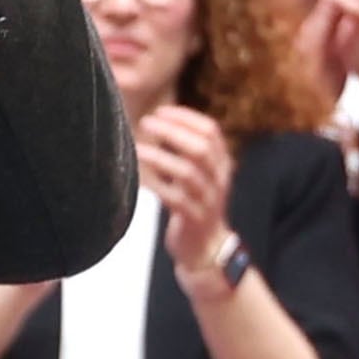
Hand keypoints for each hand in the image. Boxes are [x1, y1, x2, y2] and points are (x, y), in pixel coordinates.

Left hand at [135, 105, 239, 282]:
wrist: (205, 247)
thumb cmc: (193, 203)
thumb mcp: (197, 174)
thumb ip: (186, 150)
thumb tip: (158, 120)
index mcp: (221, 164)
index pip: (211, 131)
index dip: (186, 117)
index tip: (160, 111)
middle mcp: (219, 179)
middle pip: (201, 148)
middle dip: (172, 132)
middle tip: (146, 123)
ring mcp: (208, 200)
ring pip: (188, 173)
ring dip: (160, 158)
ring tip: (137, 149)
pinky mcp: (194, 219)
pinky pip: (175, 199)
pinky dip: (157, 186)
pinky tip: (139, 178)